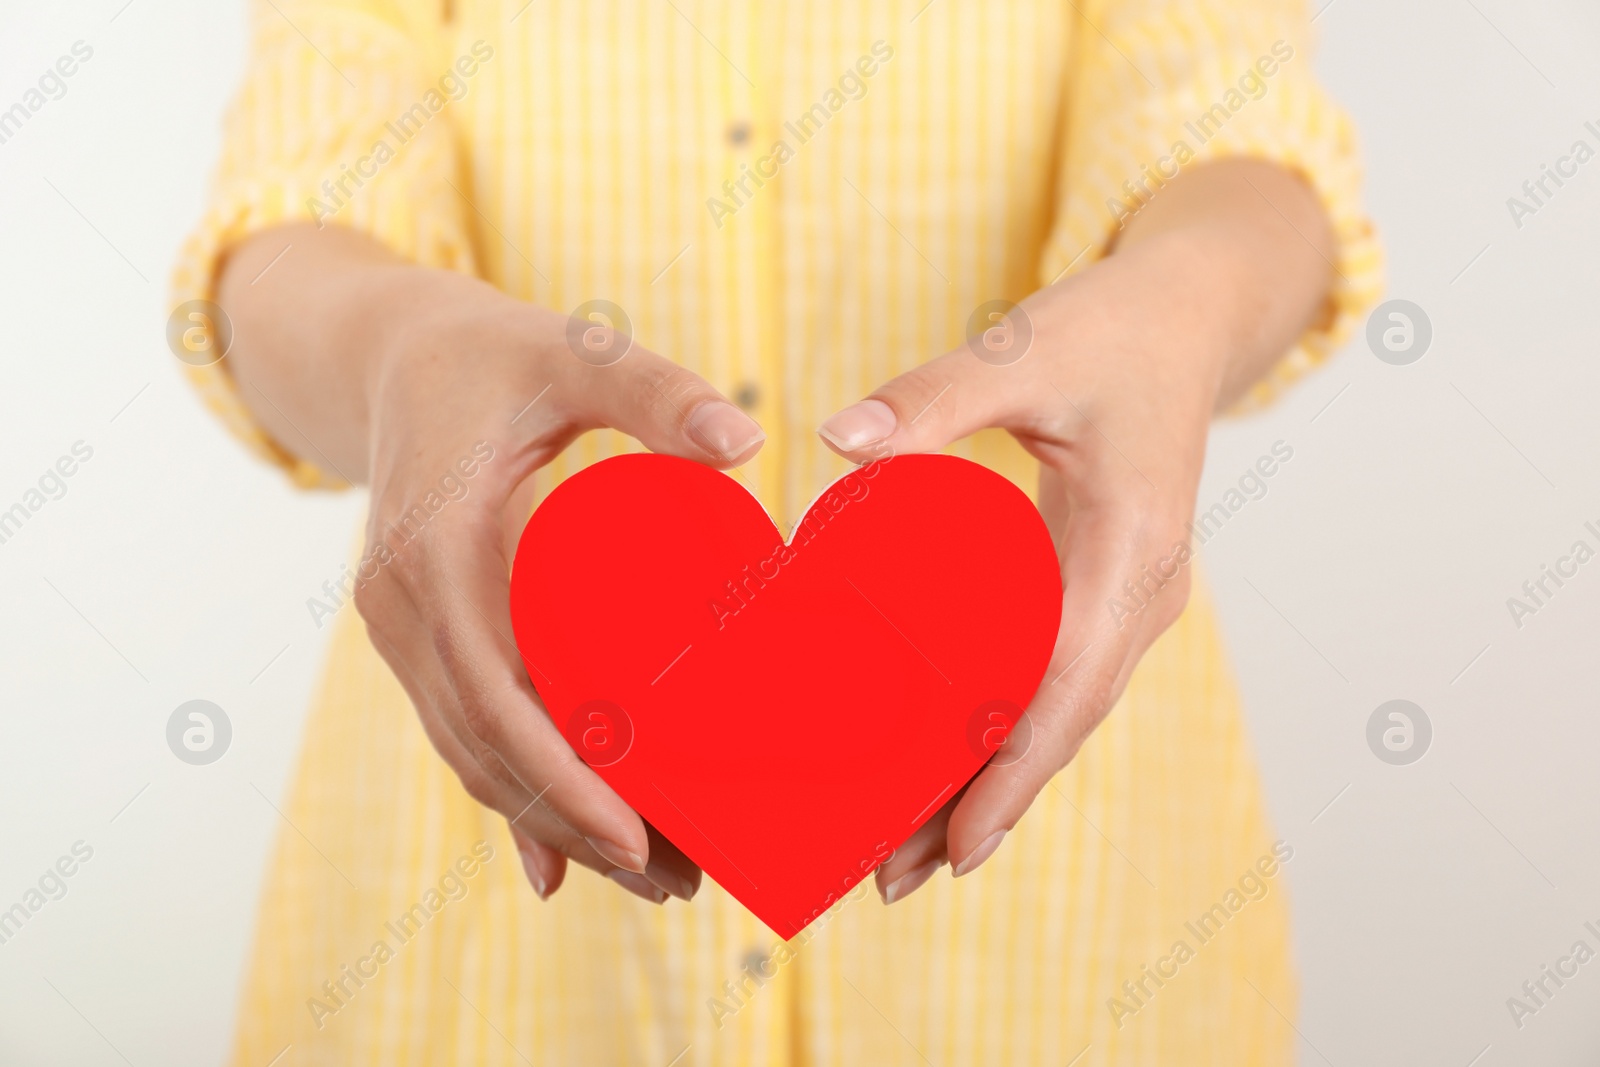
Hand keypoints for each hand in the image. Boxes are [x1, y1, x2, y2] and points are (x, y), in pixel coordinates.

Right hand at [219, 224, 765, 903]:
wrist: (393, 356)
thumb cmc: (493, 355)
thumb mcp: (572, 354)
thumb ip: (654, 392)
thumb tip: (749, 444)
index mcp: (438, 550)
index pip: (497, 694)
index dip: (564, 778)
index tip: (640, 835)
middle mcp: (403, 607)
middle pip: (487, 748)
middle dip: (576, 825)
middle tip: (675, 878)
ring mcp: (401, 630)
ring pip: (472, 754)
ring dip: (551, 824)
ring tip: (650, 875)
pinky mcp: (417, 636)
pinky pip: (461, 730)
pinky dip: (510, 794)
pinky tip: (554, 865)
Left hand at [811, 160, 1334, 902]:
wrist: (1188, 315)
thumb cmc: (1110, 329)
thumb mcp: (1021, 350)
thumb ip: (932, 395)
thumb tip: (836, 440)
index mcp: (1129, 545)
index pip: (1066, 686)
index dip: (1011, 775)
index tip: (954, 847)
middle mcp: (1142, 589)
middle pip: (1061, 725)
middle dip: (987, 805)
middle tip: (897, 876)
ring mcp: (1132, 596)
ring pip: (1062, 713)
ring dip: (997, 781)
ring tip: (913, 850)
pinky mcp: (1109, 588)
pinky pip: (1061, 678)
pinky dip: (1012, 731)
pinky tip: (955, 761)